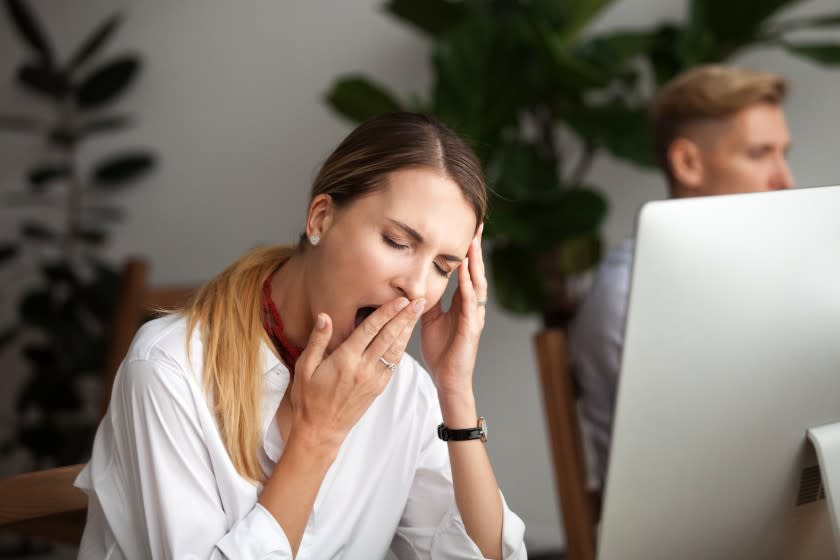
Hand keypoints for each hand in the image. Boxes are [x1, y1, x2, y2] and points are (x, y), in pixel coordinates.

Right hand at [290, 296, 424, 450]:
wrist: (321, 430)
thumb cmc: (308, 398)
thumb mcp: (304, 367)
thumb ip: (318, 340)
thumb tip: (325, 317)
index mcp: (345, 360)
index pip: (370, 330)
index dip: (387, 312)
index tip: (400, 299)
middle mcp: (363, 368)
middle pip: (389, 337)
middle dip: (405, 317)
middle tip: (419, 300)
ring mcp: (373, 379)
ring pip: (395, 350)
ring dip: (408, 330)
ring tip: (418, 313)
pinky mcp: (378, 388)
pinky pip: (393, 364)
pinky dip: (402, 347)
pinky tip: (406, 336)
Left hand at [420, 224, 486, 399]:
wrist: (448, 379)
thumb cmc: (441, 351)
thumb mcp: (429, 319)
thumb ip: (427, 300)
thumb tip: (416, 283)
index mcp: (462, 303)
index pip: (466, 271)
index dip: (467, 250)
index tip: (467, 228)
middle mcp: (472, 306)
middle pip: (476, 271)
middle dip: (476, 248)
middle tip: (477, 224)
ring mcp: (474, 316)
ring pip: (477, 283)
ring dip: (475, 262)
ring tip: (473, 242)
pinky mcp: (471, 328)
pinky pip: (470, 303)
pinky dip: (468, 286)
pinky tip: (466, 273)